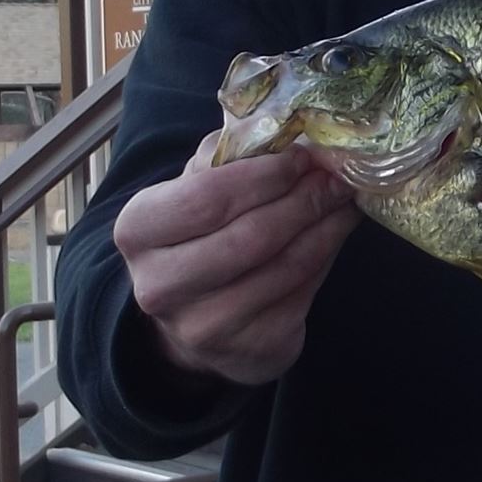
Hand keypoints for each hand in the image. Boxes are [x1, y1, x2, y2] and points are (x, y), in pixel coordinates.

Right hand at [114, 130, 359, 387]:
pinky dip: (326, 257)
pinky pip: (302, 295)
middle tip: (336, 177)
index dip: (264, 175)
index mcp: (138, 231)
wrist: (191, 319)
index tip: (302, 157)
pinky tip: (334, 233)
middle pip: (250, 237)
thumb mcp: (196, 187)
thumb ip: (229, 155)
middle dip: (303, 200)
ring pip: (283, 268)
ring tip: (343, 199)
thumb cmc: (199, 236)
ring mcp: (202, 327)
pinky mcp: (247, 352)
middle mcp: (160, 286)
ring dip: (324, 227)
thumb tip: (286, 129)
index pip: (207, 197)